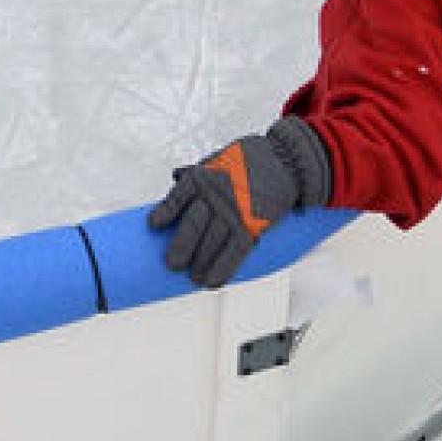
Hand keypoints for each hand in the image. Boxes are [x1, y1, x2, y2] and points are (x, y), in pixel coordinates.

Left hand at [145, 117, 329, 290]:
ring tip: (194, 278)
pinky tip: (212, 282)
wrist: (287, 160)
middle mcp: (216, 195)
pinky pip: (234, 253)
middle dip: (179, 249)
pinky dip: (222, 270)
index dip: (164, 213)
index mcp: (204, 176)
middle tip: (172, 264)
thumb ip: (199, 172)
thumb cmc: (252, 158)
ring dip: (200, 265)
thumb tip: (176, 178)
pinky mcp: (253, 225)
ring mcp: (235, 211)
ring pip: (211, 244)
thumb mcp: (219, 158)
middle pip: (191, 227)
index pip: (177, 198)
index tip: (154, 225)